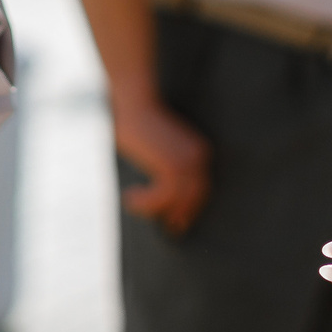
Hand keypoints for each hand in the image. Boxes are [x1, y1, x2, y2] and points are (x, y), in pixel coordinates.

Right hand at [115, 92, 210, 233]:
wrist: (131, 103)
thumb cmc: (139, 125)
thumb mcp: (158, 150)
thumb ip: (166, 171)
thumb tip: (165, 199)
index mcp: (199, 151)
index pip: (202, 188)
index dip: (191, 208)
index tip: (178, 223)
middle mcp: (199, 156)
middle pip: (195, 197)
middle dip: (181, 213)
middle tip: (168, 229)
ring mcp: (188, 160)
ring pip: (177, 200)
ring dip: (153, 207)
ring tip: (133, 203)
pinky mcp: (172, 164)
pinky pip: (164, 196)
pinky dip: (146, 201)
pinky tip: (129, 195)